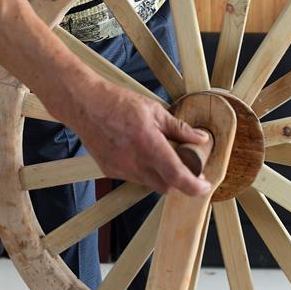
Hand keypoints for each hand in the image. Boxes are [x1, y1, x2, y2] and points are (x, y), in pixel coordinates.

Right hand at [57, 82, 212, 196]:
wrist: (85, 105)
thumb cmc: (118, 103)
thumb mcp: (154, 110)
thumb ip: (179, 128)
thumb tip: (201, 138)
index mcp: (149, 145)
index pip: (177, 176)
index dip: (194, 186)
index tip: (205, 185)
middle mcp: (134, 162)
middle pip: (165, 186)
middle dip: (179, 181)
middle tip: (186, 166)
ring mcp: (120, 169)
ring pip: (149, 183)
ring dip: (160, 175)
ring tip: (161, 154)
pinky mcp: (110, 170)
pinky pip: (133, 178)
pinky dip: (143, 171)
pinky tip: (140, 153)